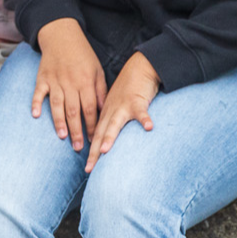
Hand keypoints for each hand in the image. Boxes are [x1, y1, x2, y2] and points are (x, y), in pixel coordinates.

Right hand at [32, 18, 106, 151]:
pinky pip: (38, 92)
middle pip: (74, 110)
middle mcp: (70, 83)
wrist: (62, 35)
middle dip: (77, 130)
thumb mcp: (97, 70)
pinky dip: (36, 103)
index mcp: (86, 82)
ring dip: (59, 121)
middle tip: (78, 147)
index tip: (94, 139)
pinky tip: (35, 115)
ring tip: (63, 137)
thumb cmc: (82, 55)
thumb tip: (104, 110)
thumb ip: (100, 91)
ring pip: (57, 104)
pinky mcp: (42, 78)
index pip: (90, 108)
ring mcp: (55, 81)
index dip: (92, 125)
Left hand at [85, 53, 160, 172]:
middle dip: (93, 152)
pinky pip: (141, 111)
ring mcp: (123, 106)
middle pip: (100, 134)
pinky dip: (144, 119)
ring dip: (109, 136)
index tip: (87, 169)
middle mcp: (111, 112)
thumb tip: (110, 141)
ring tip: (104, 150)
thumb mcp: (117, 107)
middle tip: (88, 169)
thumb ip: (113, 122)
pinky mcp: (137, 100)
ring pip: (115, 123)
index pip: (96, 137)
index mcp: (106, 115)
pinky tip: (150, 128)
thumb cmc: (129, 91)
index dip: (91, 153)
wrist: (139, 68)